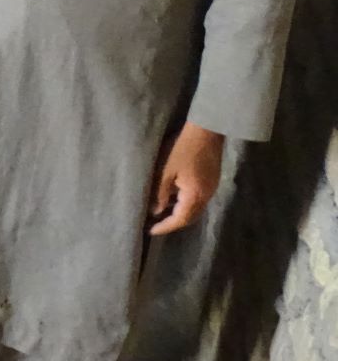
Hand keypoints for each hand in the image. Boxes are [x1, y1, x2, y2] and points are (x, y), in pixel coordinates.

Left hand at [148, 121, 224, 235]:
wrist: (206, 129)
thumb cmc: (181, 148)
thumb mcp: (165, 171)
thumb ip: (159, 193)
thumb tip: (154, 212)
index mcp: (195, 196)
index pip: (180, 219)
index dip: (165, 227)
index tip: (149, 231)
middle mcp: (207, 196)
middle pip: (189, 217)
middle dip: (172, 223)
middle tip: (154, 225)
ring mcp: (211, 188)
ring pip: (194, 208)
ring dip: (178, 213)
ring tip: (160, 213)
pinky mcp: (211, 180)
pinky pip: (197, 199)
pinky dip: (184, 203)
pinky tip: (173, 199)